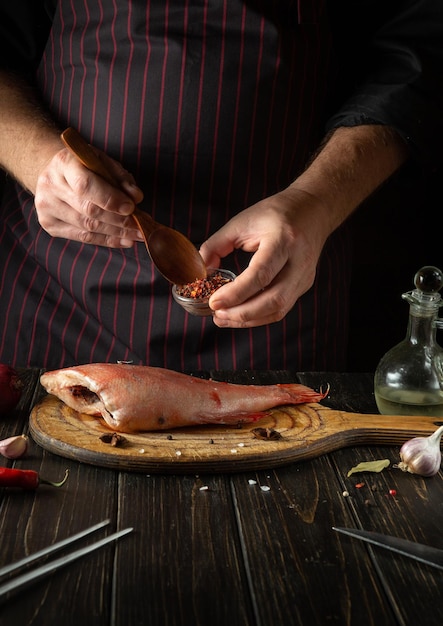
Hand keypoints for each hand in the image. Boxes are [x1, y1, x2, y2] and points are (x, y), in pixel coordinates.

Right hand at [34, 145, 143, 246]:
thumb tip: (136, 198)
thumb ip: (121, 178)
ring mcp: (46, 207)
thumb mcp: (103, 162)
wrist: (54, 173)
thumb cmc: (84, 166)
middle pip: (88, 210)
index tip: (131, 208)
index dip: (110, 199)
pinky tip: (124, 240)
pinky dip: (107, 240)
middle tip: (142, 226)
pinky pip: (83, 237)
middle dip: (120, 221)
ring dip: (117, 233)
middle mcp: (50, 184)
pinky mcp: (49, 224)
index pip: (85, 185)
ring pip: (87, 227)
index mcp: (63, 163)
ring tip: (137, 235)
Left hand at [199, 187, 330, 327]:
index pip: (261, 274)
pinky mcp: (303, 286)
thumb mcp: (242, 221)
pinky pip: (281, 308)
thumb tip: (201, 271)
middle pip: (274, 300)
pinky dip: (258, 316)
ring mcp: (304, 277)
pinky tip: (239, 314)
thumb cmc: (275, 213)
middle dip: (242, 314)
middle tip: (217, 314)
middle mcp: (299, 262)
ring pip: (279, 309)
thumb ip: (217, 245)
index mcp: (284, 240)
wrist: (313, 210)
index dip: (236, 293)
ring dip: (249, 319)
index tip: (214, 302)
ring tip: (224, 318)